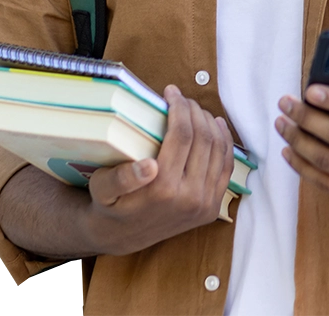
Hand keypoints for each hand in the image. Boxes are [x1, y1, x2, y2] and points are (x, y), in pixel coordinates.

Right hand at [84, 85, 233, 255]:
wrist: (122, 237)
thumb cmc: (109, 204)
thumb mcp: (102, 189)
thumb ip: (122, 178)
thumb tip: (150, 166)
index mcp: (163, 190)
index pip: (182, 135)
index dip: (179, 107)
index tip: (170, 91)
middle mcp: (189, 198)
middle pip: (203, 138)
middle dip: (194, 110)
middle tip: (181, 98)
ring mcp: (204, 204)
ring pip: (218, 149)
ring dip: (209, 122)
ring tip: (194, 109)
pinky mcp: (212, 207)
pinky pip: (226, 167)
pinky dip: (224, 142)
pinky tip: (216, 125)